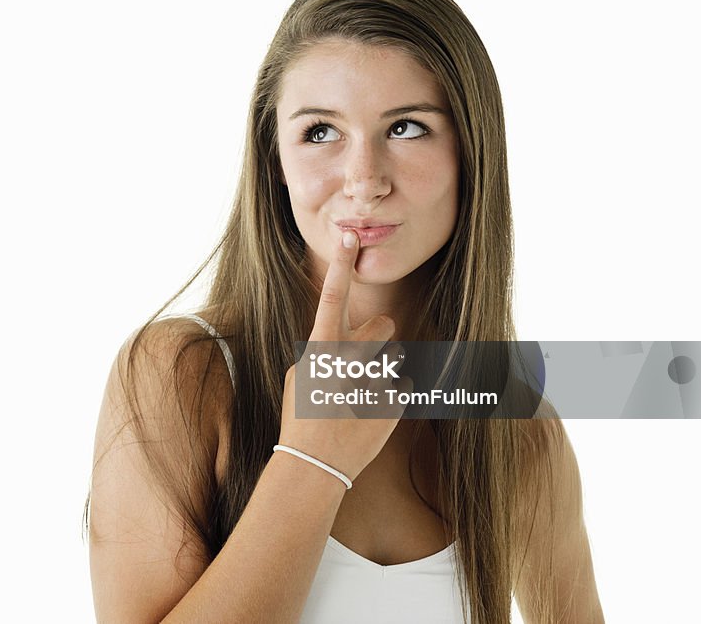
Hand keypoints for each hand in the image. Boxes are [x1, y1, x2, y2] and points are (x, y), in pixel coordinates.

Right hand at [277, 230, 409, 482]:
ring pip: (395, 357)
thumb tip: (340, 338)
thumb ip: (321, 351)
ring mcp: (374, 380)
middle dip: (380, 338)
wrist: (313, 465)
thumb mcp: (300, 377)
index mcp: (321, 349)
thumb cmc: (301, 418)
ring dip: (382, 373)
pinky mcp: (395, 403)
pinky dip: (387, 401)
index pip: (332, 297)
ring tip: (360, 399)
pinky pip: (400, 388)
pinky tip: (368, 418)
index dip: (340, 265)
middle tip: (363, 364)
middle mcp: (349, 359)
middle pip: (384, 326)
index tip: (348, 236)